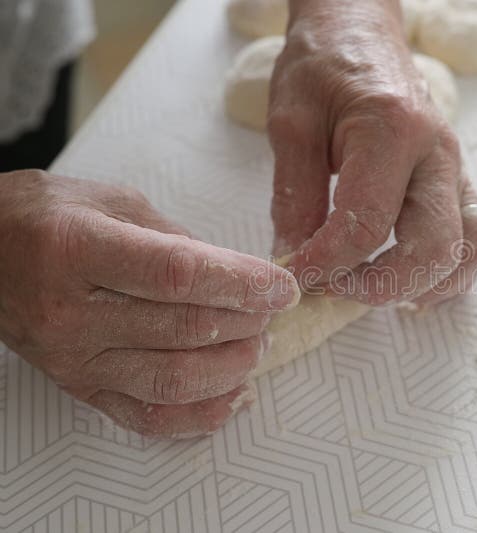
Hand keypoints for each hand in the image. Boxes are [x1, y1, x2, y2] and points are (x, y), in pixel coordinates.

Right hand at [0, 170, 299, 437]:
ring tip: (257, 343)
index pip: (177, 275)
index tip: (282, 286)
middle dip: (247, 321)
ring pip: (174, 380)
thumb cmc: (45, 219)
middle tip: (273, 308)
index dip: (240, 283)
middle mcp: (72, 313)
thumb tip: (235, 275)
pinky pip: (148, 417)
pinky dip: (201, 414)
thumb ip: (174, 238)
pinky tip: (235, 393)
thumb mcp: (112, 202)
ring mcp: (75, 359)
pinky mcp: (81, 388)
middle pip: (184, 330)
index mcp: (79, 250)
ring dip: (233, 366)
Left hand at [268, 0, 476, 304]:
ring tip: (374, 287)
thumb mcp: (291, 122)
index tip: (296, 275)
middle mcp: (438, 155)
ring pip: (472, 251)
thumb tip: (295, 261)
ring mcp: (457, 170)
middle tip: (335, 289)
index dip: (326, 265)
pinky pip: (476, 239)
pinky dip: (448, 270)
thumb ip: (293, 196)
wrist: (361, 29)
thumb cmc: (325, 64)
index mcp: (393, 132)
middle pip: (433, 250)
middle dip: (381, 287)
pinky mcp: (459, 181)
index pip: (366, 226)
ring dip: (426, 284)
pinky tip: (406, 274)